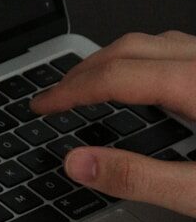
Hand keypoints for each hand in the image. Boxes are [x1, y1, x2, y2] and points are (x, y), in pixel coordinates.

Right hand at [31, 31, 195, 215]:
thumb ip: (140, 178)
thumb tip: (78, 163)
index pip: (115, 76)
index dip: (71, 91)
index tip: (44, 106)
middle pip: (129, 49)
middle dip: (84, 71)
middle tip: (56, 96)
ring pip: (153, 43)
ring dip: (113, 60)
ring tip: (88, 85)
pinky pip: (176, 51)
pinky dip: (143, 62)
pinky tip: (142, 84)